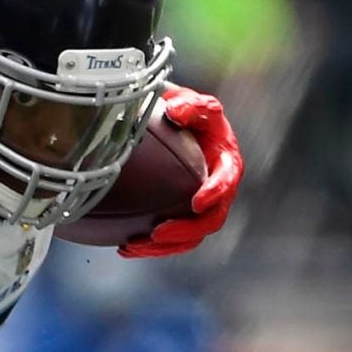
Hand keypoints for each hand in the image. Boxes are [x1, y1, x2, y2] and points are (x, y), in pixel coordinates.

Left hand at [121, 86, 241, 259]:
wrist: (176, 124)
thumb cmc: (186, 112)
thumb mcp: (190, 103)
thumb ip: (189, 104)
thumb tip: (175, 111)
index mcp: (226, 162)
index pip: (226, 180)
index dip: (215, 193)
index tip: (196, 202)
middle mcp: (219, 190)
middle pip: (210, 220)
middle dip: (186, 231)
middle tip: (158, 233)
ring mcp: (202, 208)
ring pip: (189, 238)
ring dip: (162, 247)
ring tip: (132, 246)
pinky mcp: (183, 218)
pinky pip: (171, 240)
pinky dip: (150, 246)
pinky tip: (125, 247)